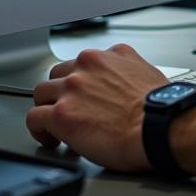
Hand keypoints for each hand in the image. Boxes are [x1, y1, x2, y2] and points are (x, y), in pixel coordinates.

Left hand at [26, 42, 165, 170]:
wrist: (160, 126)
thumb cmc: (160, 108)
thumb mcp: (147, 72)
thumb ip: (127, 71)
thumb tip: (124, 84)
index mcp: (110, 55)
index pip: (83, 63)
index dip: (82, 84)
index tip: (85, 97)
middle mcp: (87, 66)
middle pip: (58, 75)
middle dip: (60, 93)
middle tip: (69, 111)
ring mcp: (71, 88)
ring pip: (41, 93)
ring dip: (47, 109)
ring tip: (55, 127)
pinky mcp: (60, 114)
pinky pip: (34, 118)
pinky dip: (39, 130)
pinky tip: (50, 139)